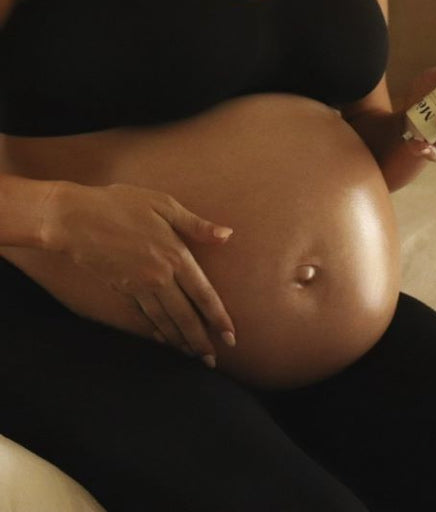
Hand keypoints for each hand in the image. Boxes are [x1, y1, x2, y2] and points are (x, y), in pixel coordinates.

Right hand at [41, 181, 235, 363]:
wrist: (75, 219)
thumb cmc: (121, 204)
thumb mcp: (164, 205)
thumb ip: (197, 225)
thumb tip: (227, 234)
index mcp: (175, 256)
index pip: (204, 294)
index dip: (218, 318)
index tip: (231, 337)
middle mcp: (160, 277)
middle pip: (185, 316)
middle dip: (201, 341)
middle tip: (213, 361)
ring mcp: (139, 287)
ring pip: (165, 321)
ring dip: (181, 341)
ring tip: (194, 356)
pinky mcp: (122, 290)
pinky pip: (144, 316)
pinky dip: (157, 331)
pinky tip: (165, 341)